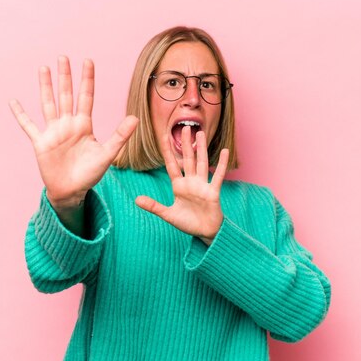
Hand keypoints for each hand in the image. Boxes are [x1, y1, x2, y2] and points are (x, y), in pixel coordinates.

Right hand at [10, 56, 137, 212]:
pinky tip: (13, 101)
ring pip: (48, 104)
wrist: (71, 192)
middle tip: (63, 57)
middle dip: (65, 76)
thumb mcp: (107, 154)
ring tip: (43, 68)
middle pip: (66, 95)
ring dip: (45, 87)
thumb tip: (135, 118)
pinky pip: (28, 126)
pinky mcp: (40, 142)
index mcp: (84, 125)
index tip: (88, 61)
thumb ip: (120, 136)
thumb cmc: (90, 174)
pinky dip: (20, 114)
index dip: (87, 80)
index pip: (86, 97)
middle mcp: (68, 124)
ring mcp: (53, 132)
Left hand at [135, 126, 228, 243]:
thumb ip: (154, 207)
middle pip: (187, 159)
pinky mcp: (213, 192)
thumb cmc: (188, 223)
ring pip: (201, 163)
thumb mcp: (168, 215)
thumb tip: (136, 200)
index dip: (168, 151)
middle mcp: (191, 182)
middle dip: (185, 144)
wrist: (205, 233)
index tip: (164, 137)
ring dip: (201, 148)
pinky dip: (221, 164)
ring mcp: (202, 186)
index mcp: (179, 186)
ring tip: (201, 133)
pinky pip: (217, 176)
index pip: (172, 165)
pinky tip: (224, 151)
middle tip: (185, 127)